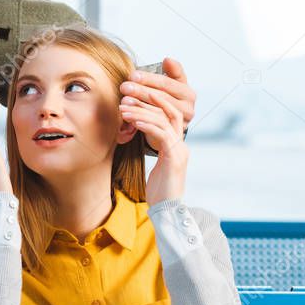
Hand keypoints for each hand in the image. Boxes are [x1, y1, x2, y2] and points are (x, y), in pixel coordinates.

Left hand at [119, 57, 195, 130]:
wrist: (170, 134)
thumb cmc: (167, 106)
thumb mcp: (171, 89)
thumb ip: (171, 73)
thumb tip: (167, 59)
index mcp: (188, 93)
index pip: (167, 83)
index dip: (149, 79)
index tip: (132, 76)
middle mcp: (189, 108)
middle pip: (161, 96)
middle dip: (140, 90)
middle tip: (124, 87)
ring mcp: (182, 123)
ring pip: (158, 112)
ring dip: (138, 106)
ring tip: (123, 102)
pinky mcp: (174, 137)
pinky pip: (156, 128)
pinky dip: (142, 122)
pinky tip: (130, 118)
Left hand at [119, 81, 189, 205]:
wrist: (167, 210)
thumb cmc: (158, 188)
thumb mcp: (154, 161)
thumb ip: (150, 143)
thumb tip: (136, 127)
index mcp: (175, 142)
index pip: (168, 112)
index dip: (152, 100)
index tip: (132, 94)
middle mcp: (180, 143)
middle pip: (169, 110)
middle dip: (148, 99)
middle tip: (127, 94)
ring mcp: (180, 150)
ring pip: (164, 120)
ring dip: (142, 111)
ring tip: (123, 108)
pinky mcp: (175, 158)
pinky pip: (162, 135)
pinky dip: (147, 125)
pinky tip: (133, 121)